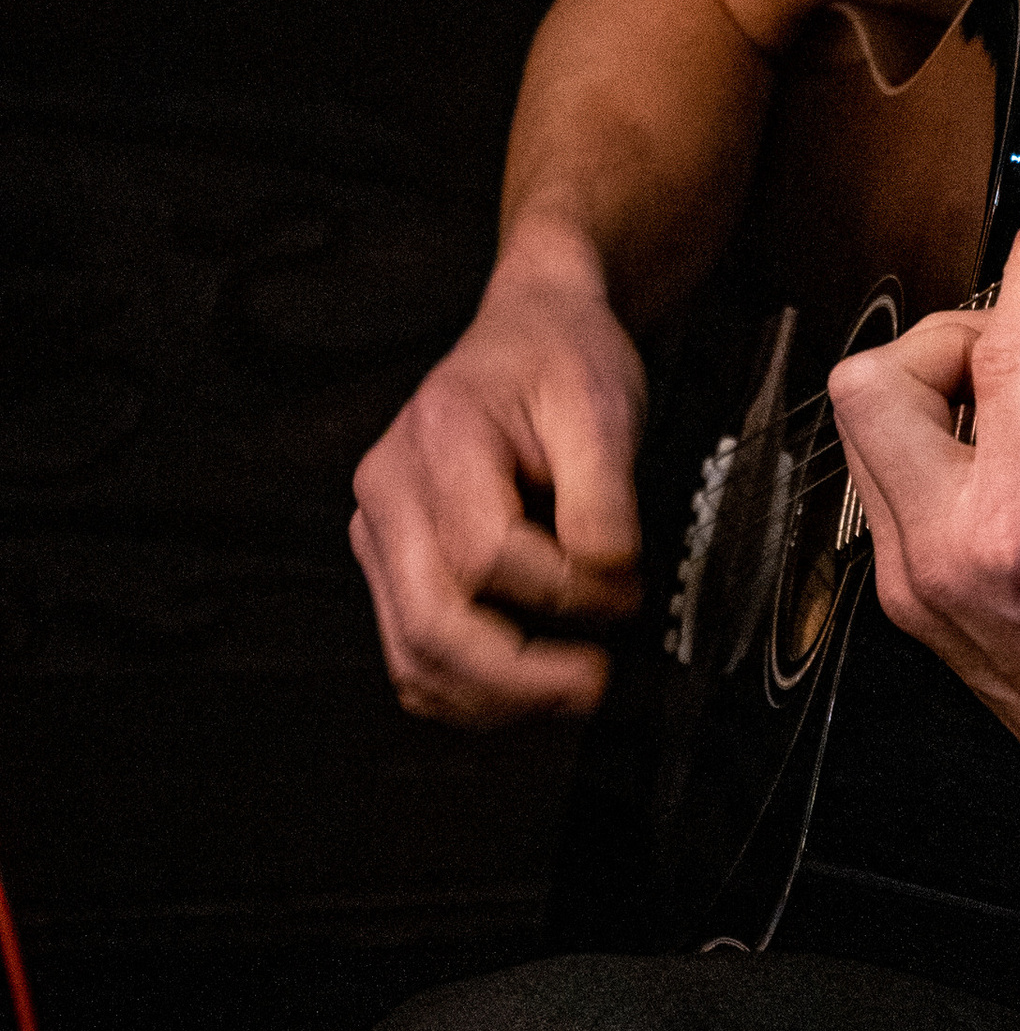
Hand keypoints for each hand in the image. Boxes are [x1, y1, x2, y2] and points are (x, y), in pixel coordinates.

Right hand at [351, 231, 642, 725]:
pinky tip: (528, 685)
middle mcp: (387, 491)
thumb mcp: (604, 406)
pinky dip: (469, 691)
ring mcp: (380, 533)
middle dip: (518, 677)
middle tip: (595, 683)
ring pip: (412, 657)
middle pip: (430, 625)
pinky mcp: (393, 565)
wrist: (532, 330)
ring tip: (570, 691)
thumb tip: (607, 579)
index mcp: (437, 439)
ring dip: (494, 699)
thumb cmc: (564, 359)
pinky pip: (413, 654)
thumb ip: (605, 497)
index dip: (565, 590)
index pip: (488, 554)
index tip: (628, 589)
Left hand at [828, 185, 1019, 877]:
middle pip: (874, 380)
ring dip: (936, 384)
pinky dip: (939, 437)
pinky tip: (1010, 450)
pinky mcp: (910, 595)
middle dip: (951, 335)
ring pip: (865, 426)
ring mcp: (914, 581)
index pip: (1002, 353)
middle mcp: (943, 557)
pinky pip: (888, 477)